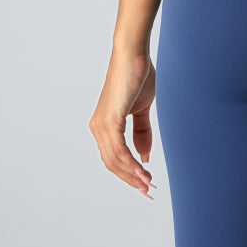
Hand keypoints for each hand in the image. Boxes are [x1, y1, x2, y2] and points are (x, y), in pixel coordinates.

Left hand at [89, 49, 157, 197]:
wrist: (133, 55)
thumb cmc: (137, 76)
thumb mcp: (142, 109)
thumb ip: (142, 132)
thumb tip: (144, 156)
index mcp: (104, 126)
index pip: (114, 158)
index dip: (129, 173)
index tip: (145, 184)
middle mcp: (98, 128)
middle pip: (112, 164)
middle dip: (131, 180)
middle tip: (149, 191)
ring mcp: (101, 125)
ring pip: (115, 160)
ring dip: (133, 174)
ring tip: (148, 183)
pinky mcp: (110, 120)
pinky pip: (119, 150)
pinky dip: (130, 163)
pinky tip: (143, 170)